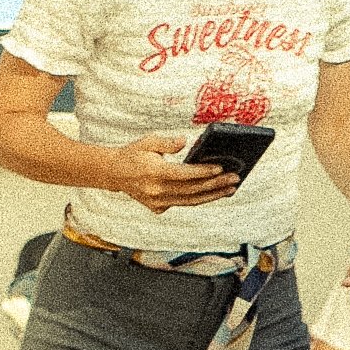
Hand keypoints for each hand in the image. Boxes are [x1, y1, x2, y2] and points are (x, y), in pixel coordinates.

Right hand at [110, 134, 236, 214]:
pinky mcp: (158, 208)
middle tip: (234, 178)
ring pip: (191, 201)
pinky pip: (183, 203)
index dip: (203, 172)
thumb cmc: (133, 154)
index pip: (184, 174)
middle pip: (192, 190)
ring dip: (213, 195)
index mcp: (154, 172)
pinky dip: (200, 199)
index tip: (220, 168)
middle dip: (216, 184)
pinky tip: (215, 193)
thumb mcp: (148, 141)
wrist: (114, 173)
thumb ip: (167, 143)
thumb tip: (186, 141)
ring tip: (231, 188)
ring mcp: (157, 202)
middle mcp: (156, 191)